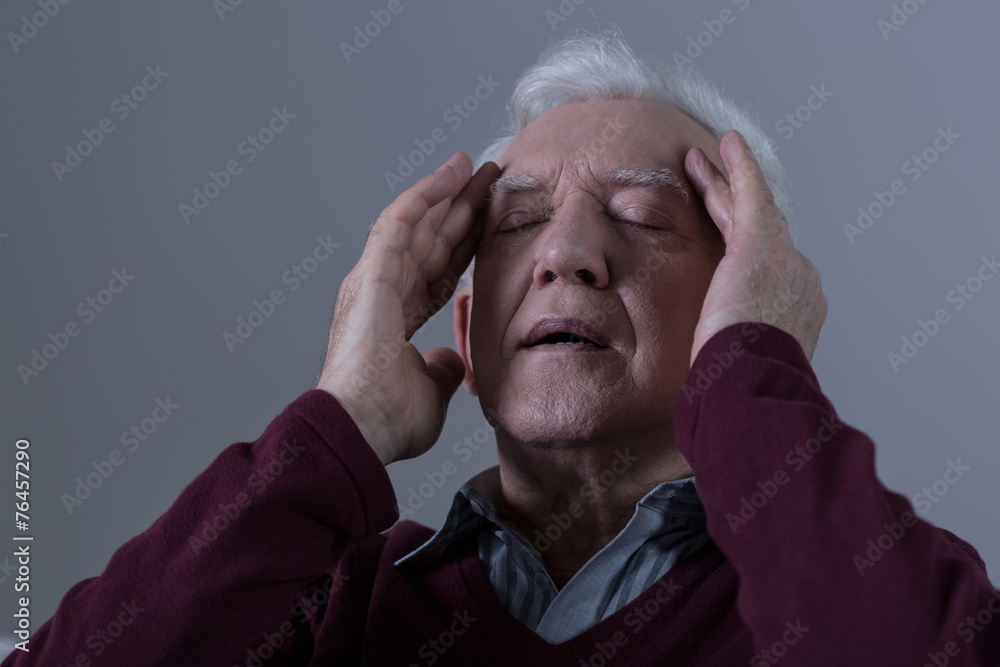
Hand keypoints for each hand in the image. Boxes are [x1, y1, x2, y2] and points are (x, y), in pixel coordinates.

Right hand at [316, 153, 499, 464]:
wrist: (362, 428)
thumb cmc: (389, 420)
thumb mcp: (432, 389)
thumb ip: (442, 369)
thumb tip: (452, 361)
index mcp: (394, 316)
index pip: (437, 270)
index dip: (464, 245)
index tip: (490, 222)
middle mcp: (381, 291)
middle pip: (429, 240)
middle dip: (461, 210)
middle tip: (489, 180)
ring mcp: (372, 279)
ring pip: (416, 223)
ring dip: (447, 192)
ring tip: (474, 165)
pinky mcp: (371, 273)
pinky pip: (401, 221)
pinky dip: (427, 194)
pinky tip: (451, 173)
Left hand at [684, 130, 826, 365]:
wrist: (752, 386)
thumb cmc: (740, 390)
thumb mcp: (740, 370)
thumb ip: (734, 352)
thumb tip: (714, 367)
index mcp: (797, 309)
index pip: (772, 269)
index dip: (747, 252)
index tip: (729, 250)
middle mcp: (800, 279)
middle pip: (764, 231)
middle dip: (734, 207)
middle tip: (711, 185)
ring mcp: (786, 259)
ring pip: (750, 209)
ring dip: (725, 181)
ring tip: (699, 159)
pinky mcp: (760, 244)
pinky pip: (749, 194)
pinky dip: (739, 167)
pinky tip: (727, 143)